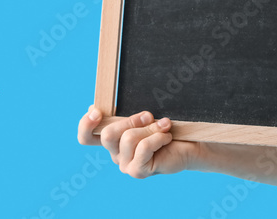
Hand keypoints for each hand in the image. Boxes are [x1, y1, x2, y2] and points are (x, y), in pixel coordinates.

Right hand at [77, 106, 199, 177]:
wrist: (190, 144)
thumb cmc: (166, 128)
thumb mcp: (145, 118)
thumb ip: (125, 115)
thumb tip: (95, 105)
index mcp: (113, 139)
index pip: (86, 137)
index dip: (85, 125)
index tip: (96, 111)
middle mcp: (115, 153)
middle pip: (108, 134)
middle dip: (131, 120)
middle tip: (149, 116)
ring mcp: (125, 164)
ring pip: (128, 139)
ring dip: (151, 128)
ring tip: (165, 126)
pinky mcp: (138, 171)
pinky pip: (143, 148)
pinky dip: (158, 137)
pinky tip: (167, 137)